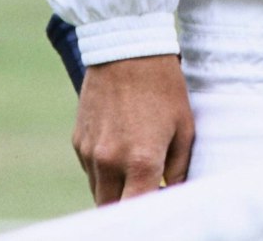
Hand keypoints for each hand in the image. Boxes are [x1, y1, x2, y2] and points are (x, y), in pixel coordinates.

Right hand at [73, 54, 193, 203]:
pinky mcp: (78, 141)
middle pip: (111, 208)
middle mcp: (110, 162)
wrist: (127, 49)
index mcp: (141, 161)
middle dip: (126, 205)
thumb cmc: (164, 87)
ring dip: (114, 190)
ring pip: (98, 191)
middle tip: (145, 193)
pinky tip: (120, 148)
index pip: (135, 210)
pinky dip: (102, 170)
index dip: (147, 213)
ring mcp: (90, 153)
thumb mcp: (184, 127)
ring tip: (134, 170)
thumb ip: (179, 168)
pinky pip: (89, 170)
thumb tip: (173, 193)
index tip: (157, 205)